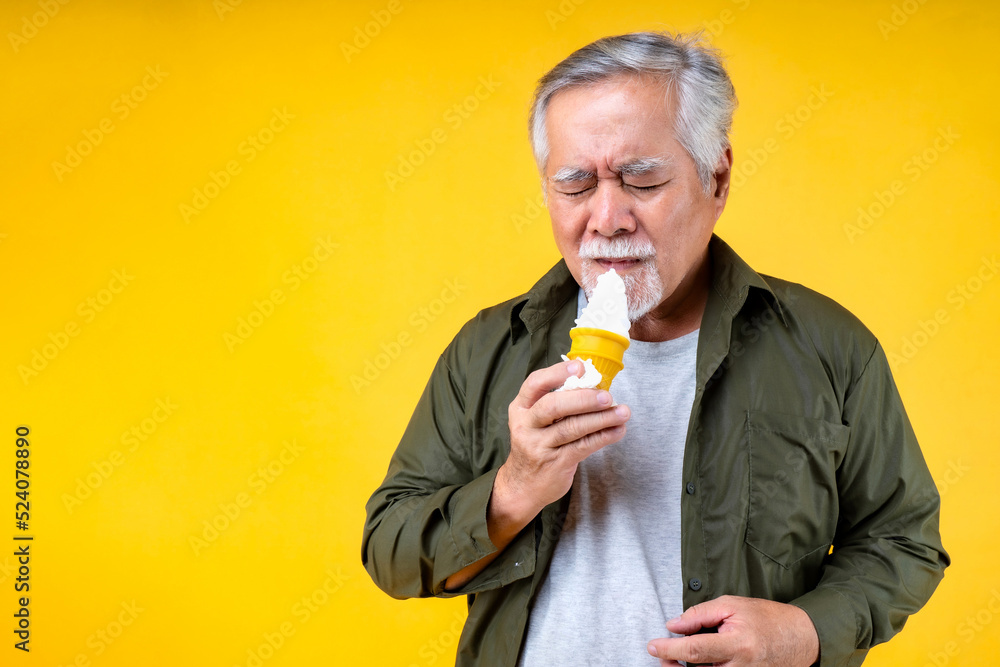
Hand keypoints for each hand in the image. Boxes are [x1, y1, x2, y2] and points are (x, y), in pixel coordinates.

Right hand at [496, 358, 629, 520]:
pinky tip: (617, 430)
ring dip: (601, 419)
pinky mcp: (556, 463)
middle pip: (553, 406)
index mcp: (521, 408)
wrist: (522, 485)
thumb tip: (593, 383)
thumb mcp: (534, 420)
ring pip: (571, 428)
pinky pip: (583, 446)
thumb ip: (556, 402)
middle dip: (583, 399)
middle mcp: (527, 425)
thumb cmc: (535, 445)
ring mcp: (539, 445)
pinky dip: (603, 437)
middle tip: (607, 396)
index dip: (557, 373)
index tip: (580, 367)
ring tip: (622, 412)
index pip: (535, 384)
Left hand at [646, 595, 818, 666]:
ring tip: (676, 656)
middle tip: (660, 653)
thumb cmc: (767, 618)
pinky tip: (697, 661)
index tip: (652, 645)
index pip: (694, 650)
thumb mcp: (732, 604)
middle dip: (672, 663)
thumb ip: (700, 614)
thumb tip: (673, 625)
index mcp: (737, 644)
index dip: (669, 648)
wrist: (800, 638)